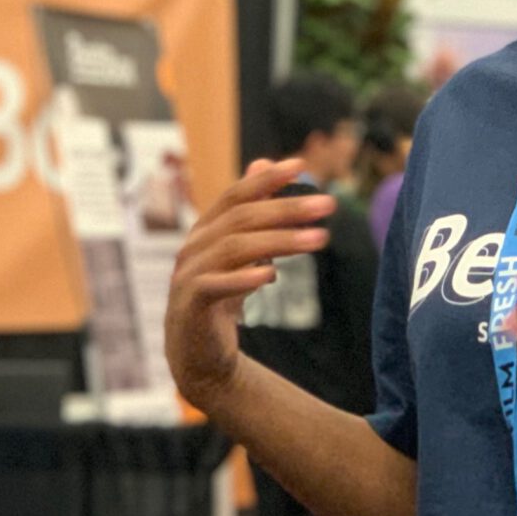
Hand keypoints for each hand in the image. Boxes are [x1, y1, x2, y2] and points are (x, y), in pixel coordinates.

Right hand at [164, 161, 337, 411]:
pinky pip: (214, 287)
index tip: (301, 165)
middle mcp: (194, 247)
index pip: (236, 195)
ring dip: (280, 241)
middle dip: (286, 208)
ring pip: (234, 248)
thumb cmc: (220, 297)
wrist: (197, 355)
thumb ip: (251, 211)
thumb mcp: (239, 251)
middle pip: (241, 218)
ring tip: (319, 239)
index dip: (266, 179)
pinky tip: (271, 275)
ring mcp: (188, 275)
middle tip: (328, 205)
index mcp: (206, 230)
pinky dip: (241, 279)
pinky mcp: (190, 306)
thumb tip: (263, 160)